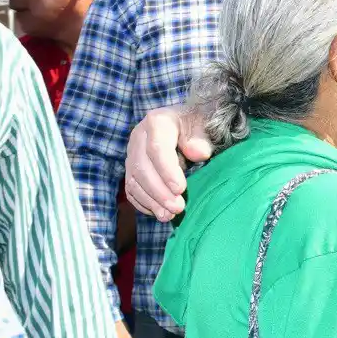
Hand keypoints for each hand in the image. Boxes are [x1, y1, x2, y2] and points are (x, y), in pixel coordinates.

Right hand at [125, 106, 212, 221]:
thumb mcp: (204, 126)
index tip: (180, 189)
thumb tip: (198, 153)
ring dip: (151, 201)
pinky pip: (131, 189)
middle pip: (142, 167)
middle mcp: (139, 136)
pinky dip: (143, 203)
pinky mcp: (131, 168)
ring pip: (134, 181)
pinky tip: (158, 212)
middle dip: (159, 191)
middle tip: (178, 208)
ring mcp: (132, 153)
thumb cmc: (198, 126)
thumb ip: (202, 139)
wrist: (187, 124)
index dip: (167, 171)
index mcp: (157, 121)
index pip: (157, 148)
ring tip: (168, 216)